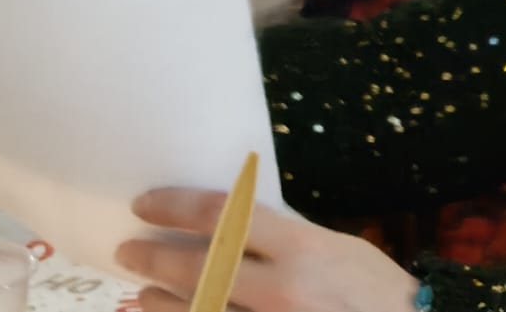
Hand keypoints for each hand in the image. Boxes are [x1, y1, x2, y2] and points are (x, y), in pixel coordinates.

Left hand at [120, 188, 417, 311]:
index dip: (174, 206)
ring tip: (140, 294)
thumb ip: (285, 238)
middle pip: (198, 269)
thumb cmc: (377, 290)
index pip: (222, 216)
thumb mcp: (337, 247)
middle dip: (154, 257)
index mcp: (302, 248)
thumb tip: (230, 229)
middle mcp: (282, 291)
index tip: (145, 203)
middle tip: (128, 250)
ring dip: (158, 304)